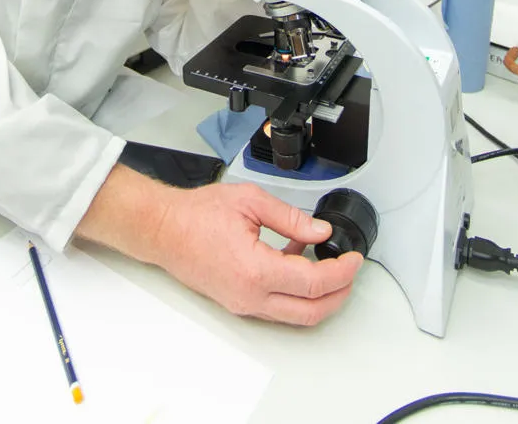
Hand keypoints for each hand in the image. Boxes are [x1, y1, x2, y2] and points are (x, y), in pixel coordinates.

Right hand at [151, 183, 362, 325]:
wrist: (163, 230)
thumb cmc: (196, 215)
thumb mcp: (251, 202)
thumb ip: (291, 219)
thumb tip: (320, 232)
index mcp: (256, 270)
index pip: (314, 283)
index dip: (342, 272)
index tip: (354, 259)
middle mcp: (250, 296)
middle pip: (311, 311)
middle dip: (339, 293)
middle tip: (350, 271)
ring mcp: (244, 304)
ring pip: (295, 314)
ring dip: (319, 296)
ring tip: (328, 265)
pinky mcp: (238, 303)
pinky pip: (277, 306)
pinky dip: (296, 292)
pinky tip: (296, 261)